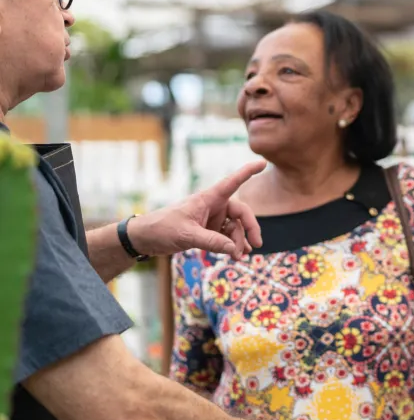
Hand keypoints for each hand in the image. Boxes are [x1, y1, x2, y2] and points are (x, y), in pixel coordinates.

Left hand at [127, 160, 266, 259]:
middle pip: (241, 213)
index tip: (263, 163)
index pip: (232, 182)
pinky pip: (226, 236)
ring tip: (238, 256)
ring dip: (239, 241)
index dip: (248, 172)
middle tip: (255, 245)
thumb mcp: (187, 235)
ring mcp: (212, 218)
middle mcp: (213, 206)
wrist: (145, 238)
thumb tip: (234, 249)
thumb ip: (212, 242)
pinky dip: (231, 245)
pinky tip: (234, 254)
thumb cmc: (162, 228)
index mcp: (208, 199)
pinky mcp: (208, 230)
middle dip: (249, 228)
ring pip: (235, 227)